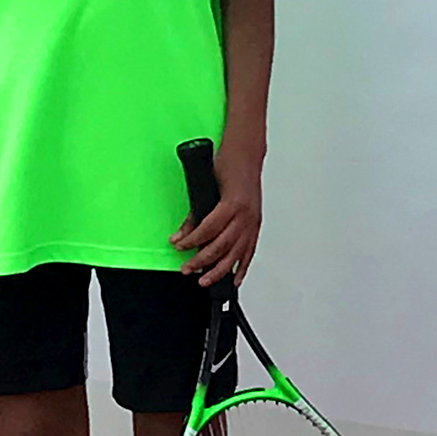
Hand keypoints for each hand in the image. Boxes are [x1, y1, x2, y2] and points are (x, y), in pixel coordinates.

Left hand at [175, 145, 261, 286]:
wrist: (246, 155)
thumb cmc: (228, 165)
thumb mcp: (206, 186)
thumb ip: (195, 214)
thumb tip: (180, 235)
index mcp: (232, 204)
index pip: (208, 230)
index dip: (191, 242)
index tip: (179, 247)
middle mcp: (245, 216)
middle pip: (221, 246)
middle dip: (202, 261)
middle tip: (187, 269)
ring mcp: (253, 222)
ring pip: (236, 254)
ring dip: (220, 270)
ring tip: (205, 280)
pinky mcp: (256, 225)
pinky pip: (250, 251)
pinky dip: (243, 266)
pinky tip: (234, 278)